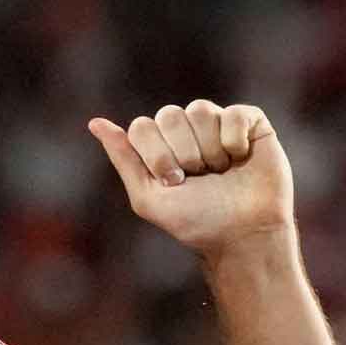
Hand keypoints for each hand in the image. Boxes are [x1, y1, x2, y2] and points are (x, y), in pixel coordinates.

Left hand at [89, 101, 295, 263]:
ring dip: (208, 149)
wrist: (242, 234)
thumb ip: (123, 158)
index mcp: (158, 144)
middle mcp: (186, 129)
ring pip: (200, 110)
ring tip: (220, 170)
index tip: (172, 182)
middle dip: (181, 153)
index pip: (142, 127)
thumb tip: (95, 122)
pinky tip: (240, 158)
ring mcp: (217, 123)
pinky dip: (234, 141)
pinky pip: (235, 113)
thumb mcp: (147, 196)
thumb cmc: (194, 220)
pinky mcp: (250, 122)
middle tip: (197, 177)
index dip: (156, 156)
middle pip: (168, 114)